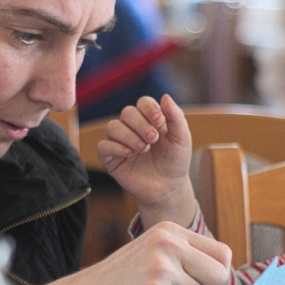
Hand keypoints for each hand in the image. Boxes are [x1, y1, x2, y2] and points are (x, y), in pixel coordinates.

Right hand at [96, 94, 196, 227]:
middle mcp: (133, 128)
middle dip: (140, 124)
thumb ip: (176, 117)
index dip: (149, 108)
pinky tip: (129, 154)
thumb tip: (165, 96)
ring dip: (128, 135)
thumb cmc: (175, 161)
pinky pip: (103, 146)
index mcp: (150, 119)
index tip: (159, 121)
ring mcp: (120, 142)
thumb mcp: (181, 138)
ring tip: (144, 148)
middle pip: (127, 112)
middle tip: (153, 139)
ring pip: (112, 126)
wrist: (168, 188)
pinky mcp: (111, 158)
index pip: (142, 102)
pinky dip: (114, 147)